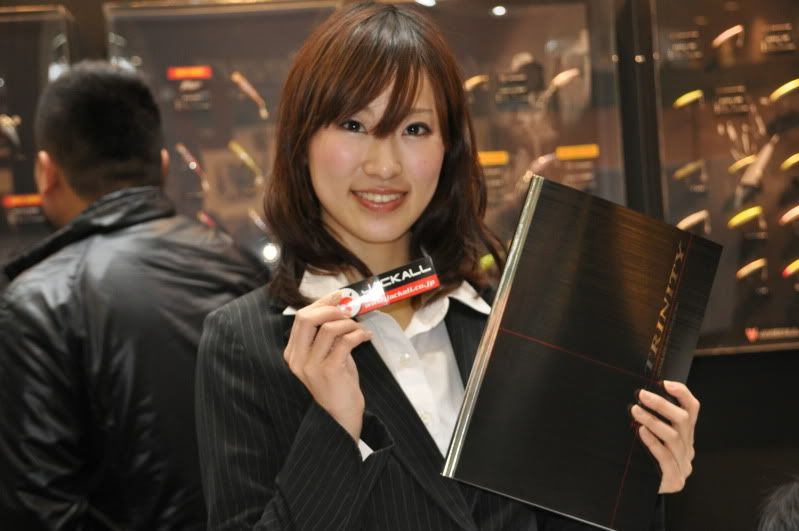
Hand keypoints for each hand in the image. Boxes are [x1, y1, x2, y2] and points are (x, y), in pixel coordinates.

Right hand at [284, 290, 371, 440]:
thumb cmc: (337, 386)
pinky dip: (358, 334)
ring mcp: (311, 366)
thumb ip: (328, 336)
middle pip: (306, 318)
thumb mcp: (327, 357)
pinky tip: (366, 337)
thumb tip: (342, 307)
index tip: (339, 296)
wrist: (340, 417)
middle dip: (331, 308)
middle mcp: (297, 359)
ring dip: (349, 323)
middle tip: (349, 309)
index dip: (321, 303)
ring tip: (360, 328)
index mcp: (293, 353)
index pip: (301, 317)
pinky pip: (344, 341)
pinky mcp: (329, 371)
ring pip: (328, 328)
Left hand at [631, 380, 699, 492]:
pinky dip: (653, 443)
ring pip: (673, 437)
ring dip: (653, 421)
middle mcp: (688, 448)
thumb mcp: (650, 435)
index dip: (681, 394)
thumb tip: (639, 395)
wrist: (639, 491)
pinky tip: (641, 432)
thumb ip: (652, 419)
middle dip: (661, 405)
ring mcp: (684, 465)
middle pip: (682, 420)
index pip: (692, 409)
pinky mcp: (675, 480)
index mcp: (686, 435)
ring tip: (635, 411)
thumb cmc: (642, 458)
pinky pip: (666, 458)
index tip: (664, 383)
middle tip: (641, 394)